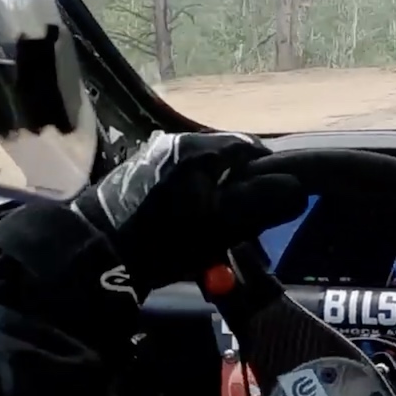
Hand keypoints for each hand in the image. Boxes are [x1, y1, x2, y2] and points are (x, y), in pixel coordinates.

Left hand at [72, 131, 305, 295]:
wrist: (97, 253)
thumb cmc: (167, 237)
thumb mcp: (223, 223)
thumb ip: (265, 201)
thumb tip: (298, 187)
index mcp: (199, 147)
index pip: (252, 147)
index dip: (271, 175)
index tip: (274, 206)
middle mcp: (175, 142)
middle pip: (227, 162)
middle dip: (242, 192)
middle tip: (247, 227)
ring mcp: (151, 157)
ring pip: (203, 174)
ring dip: (217, 200)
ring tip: (217, 234)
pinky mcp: (135, 176)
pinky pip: (179, 184)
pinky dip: (192, 203)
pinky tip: (186, 230)